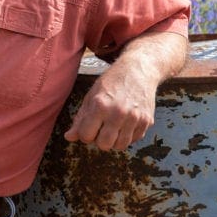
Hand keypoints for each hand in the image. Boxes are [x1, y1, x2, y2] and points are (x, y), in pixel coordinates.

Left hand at [63, 31, 186, 149]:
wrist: (138, 70)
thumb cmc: (111, 82)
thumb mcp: (91, 96)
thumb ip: (80, 118)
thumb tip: (69, 137)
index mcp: (100, 105)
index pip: (86, 136)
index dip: (85, 134)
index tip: (88, 127)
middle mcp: (118, 113)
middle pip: (104, 145)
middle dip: (99, 140)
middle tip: (100, 128)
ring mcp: (134, 118)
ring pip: (120, 146)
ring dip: (114, 140)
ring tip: (112, 127)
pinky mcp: (147, 121)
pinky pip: (134, 140)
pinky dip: (127, 136)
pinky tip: (124, 124)